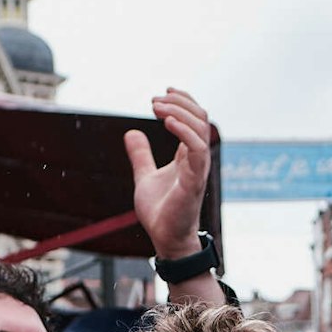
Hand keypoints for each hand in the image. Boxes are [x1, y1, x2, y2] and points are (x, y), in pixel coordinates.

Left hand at [124, 89, 212, 260]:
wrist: (166, 239)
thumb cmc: (161, 212)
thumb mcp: (144, 176)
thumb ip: (141, 156)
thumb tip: (131, 133)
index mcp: (188, 156)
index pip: (195, 120)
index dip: (184, 102)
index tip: (165, 91)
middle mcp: (196, 159)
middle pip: (200, 119)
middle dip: (180, 103)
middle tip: (154, 101)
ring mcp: (197, 169)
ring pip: (201, 129)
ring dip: (180, 112)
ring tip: (156, 108)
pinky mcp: (194, 181)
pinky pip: (197, 150)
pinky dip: (184, 132)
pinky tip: (167, 122)